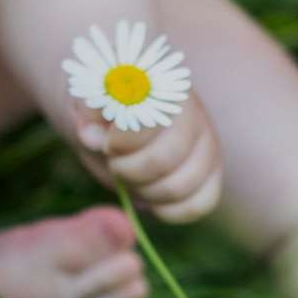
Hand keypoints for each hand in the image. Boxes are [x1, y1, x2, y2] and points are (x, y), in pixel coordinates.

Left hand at [73, 98, 222, 222]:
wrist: (114, 123)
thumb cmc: (101, 110)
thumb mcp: (86, 102)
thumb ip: (87, 111)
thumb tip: (93, 137)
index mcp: (161, 88)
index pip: (148, 124)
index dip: (120, 143)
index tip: (107, 143)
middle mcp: (193, 114)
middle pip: (161, 161)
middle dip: (128, 170)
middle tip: (115, 162)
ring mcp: (207, 145)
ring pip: (180, 187)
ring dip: (145, 190)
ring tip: (132, 175)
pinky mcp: (211, 174)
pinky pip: (199, 204)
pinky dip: (169, 209)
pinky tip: (149, 194)